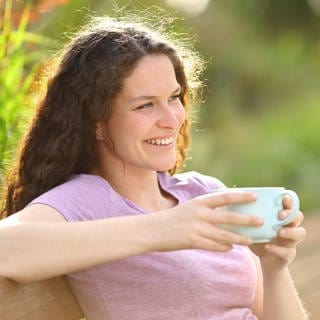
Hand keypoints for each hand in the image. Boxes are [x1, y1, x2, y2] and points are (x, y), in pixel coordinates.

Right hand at [147, 190, 262, 251]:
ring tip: (251, 241)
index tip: (255, 197)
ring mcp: (197, 229)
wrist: (153, 230)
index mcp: (199, 202)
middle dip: (247, 220)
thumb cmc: (172, 217)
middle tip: (261, 222)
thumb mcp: (189, 207)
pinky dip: (224, 248)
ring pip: (225, 235)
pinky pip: (214, 246)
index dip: (241, 196)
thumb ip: (206, 209)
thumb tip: (224, 212)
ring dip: (239, 238)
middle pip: (229, 217)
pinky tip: (231, 249)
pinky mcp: (193, 242)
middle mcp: (200, 214)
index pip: (225, 197)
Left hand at [249, 195, 305, 272]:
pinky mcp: (288, 255)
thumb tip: (231, 191)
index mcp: (282, 217)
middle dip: (290, 214)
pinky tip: (267, 246)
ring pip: (300, 233)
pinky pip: (287, 251)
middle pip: (298, 217)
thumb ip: (247, 211)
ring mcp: (291, 241)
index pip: (290, 205)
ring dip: (290, 231)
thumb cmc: (257, 237)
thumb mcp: (253, 224)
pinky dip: (277, 248)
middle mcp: (290, 227)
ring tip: (279, 232)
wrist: (264, 260)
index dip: (289, 202)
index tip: (283, 198)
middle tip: (280, 215)